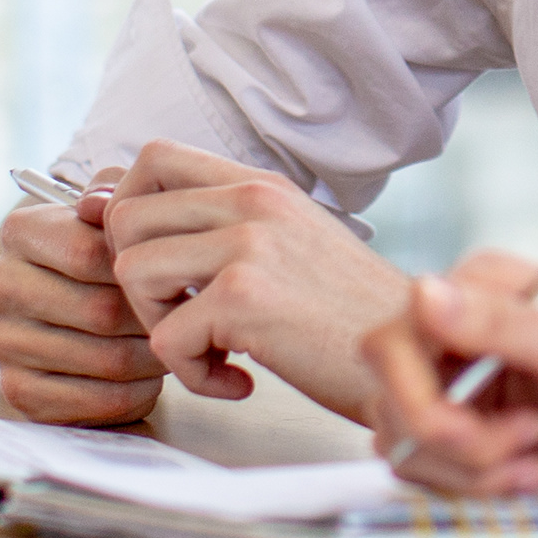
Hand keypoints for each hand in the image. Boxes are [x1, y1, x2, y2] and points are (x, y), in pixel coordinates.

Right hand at [0, 172, 164, 425]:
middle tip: (190, 316)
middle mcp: (0, 285)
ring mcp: (4, 341)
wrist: (63, 296)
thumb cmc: (102, 248)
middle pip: (100, 312)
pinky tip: (150, 375)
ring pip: (104, 360)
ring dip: (153, 358)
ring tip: (176, 342)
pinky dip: (137, 392)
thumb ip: (118, 190)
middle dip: (154, 317)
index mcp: (21, 232)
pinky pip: (95, 401)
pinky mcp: (18, 391)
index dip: (145, 268)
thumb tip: (105, 201)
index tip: (179, 272)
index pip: (91, 254)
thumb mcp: (112, 207)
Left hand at [103, 141, 411, 417]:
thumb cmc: (350, 315)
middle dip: (136, 279)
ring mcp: (247, 244)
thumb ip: (225, 227)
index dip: (125, 206)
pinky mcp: (244, 297)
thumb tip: (120, 216)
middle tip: (181, 315)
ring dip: (160, 325)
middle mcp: (252, 201)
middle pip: (126, 216)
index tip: (148, 258)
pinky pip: (166, 340)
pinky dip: (194, 375)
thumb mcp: (292, 243)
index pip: (153, 157)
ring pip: (132, 271)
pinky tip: (239, 380)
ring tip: (212, 348)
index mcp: (261, 185)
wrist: (416, 355)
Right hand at [361, 251, 537, 495]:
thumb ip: (496, 324)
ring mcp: (472, 384)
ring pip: (411, 446)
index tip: (468, 427)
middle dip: (453, 446)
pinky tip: (532, 475)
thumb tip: (422, 292)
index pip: (392, 344)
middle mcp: (466, 333)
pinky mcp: (484, 430)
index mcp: (481, 290)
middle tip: (526, 446)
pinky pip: (439, 470)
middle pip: (394, 402)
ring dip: (468, 472)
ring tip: (535, 463)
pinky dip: (478, 486)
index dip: (416, 399)